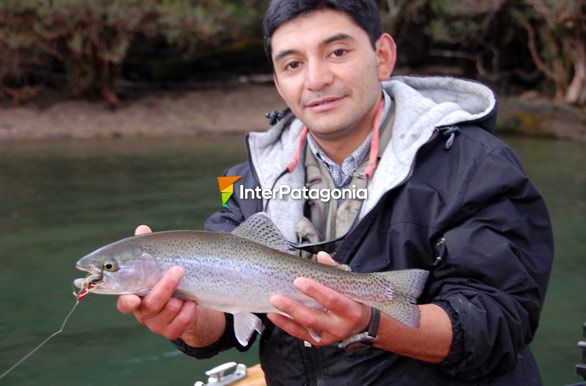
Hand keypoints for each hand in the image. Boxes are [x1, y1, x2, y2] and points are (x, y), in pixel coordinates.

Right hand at [116, 225, 197, 339]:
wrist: (190, 303)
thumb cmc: (168, 280)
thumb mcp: (160, 264)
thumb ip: (149, 249)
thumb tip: (142, 229)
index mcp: (135, 296)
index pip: (124, 303)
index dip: (127, 302)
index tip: (134, 298)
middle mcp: (143, 312)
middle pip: (150, 305)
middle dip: (165, 287)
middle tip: (178, 270)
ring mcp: (157, 324)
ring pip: (167, 313)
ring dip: (179, 298)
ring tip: (186, 290)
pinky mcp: (172, 331)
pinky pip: (181, 323)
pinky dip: (189, 311)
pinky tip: (192, 303)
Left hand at [267, 252, 370, 345]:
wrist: (365, 324)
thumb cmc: (355, 301)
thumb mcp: (349, 286)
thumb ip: (335, 270)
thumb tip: (321, 255)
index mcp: (350, 309)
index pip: (331, 300)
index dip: (315, 291)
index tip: (298, 281)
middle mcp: (340, 325)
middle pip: (313, 317)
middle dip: (293, 307)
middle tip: (277, 296)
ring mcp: (330, 335)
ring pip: (305, 327)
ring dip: (286, 316)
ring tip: (272, 304)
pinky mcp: (321, 341)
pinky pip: (301, 334)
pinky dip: (286, 325)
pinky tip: (275, 315)